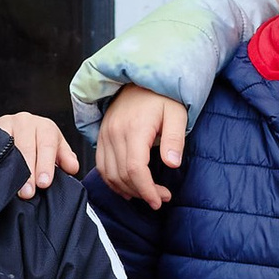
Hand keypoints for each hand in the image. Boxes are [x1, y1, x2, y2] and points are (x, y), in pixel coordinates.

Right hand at [0, 108, 78, 197]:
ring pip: (7, 146)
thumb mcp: (54, 149)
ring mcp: (4, 123)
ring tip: (12, 187)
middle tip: (28, 192)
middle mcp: (24, 121)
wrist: (10, 130)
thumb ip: (65, 158)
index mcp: (44, 126)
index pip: (47, 145)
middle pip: (27, 147)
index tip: (44, 183)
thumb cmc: (36, 143)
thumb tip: (72, 168)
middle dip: (28, 172)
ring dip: (10, 168)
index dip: (46, 165)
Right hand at [96, 83, 186, 209]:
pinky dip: (112, 181)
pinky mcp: (102, 135)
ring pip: (109, 174)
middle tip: (161, 198)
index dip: (147, 190)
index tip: (159, 201)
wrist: (140, 78)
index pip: (135, 169)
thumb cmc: (162, 96)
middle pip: (122, 175)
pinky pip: (101, 166)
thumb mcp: (177, 113)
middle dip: (142, 192)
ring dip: (127, 189)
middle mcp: (115, 133)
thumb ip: (174, 139)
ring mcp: (105, 134)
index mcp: (134, 128)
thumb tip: (172, 164)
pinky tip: (128, 187)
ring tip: (147, 194)